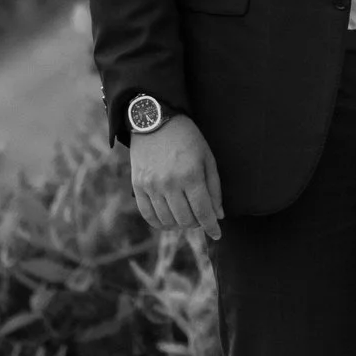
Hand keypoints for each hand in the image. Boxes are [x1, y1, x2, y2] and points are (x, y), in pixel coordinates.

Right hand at [129, 115, 223, 245]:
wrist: (155, 120)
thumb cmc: (187, 138)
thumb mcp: (207, 158)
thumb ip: (214, 188)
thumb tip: (218, 215)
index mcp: (191, 175)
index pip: (203, 212)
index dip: (212, 227)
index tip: (217, 234)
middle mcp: (170, 184)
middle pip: (185, 220)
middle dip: (197, 223)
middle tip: (200, 217)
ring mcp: (152, 186)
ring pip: (167, 221)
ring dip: (179, 224)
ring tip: (185, 216)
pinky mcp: (138, 186)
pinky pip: (148, 215)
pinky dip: (159, 223)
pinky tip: (168, 219)